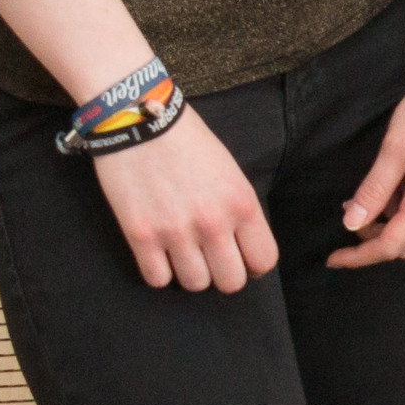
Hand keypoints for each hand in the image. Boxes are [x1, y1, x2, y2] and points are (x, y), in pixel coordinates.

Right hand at [94, 104, 276, 292]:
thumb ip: (239, 210)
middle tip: (212, 259)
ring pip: (196, 285)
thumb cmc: (189, 142)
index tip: (242, 258)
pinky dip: (159, 271)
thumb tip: (243, 247)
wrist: (139, 120)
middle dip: (224, 274)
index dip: (254, 265)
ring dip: (191, 272)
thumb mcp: (231, 172)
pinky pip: (157, 280)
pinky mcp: (140, 235)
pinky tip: (159, 253)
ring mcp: (176, 232)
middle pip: (231, 282)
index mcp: (242, 204)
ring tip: (183, 252)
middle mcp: (213, 223)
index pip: (264, 260)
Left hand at [333, 28, 404, 267]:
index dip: (359, 256)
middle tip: (349, 218)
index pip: (390, 246)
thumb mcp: (397, 147)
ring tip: (365, 197)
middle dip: (373, 242)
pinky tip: (394, 185)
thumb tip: (352, 223)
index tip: (332, 258)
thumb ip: (375, 189)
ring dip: (390, 225)